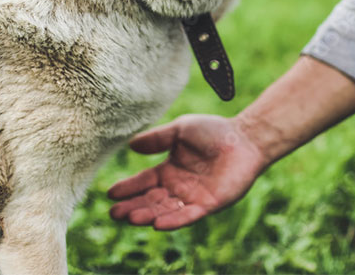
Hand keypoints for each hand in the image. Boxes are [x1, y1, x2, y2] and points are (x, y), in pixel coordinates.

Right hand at [108, 114, 266, 229]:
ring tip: (131, 217)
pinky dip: (173, 221)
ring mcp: (193, 198)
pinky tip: (158, 224)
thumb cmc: (214, 131)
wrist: (245, 138)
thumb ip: (158, 138)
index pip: (144, 182)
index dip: (128, 188)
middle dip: (133, 207)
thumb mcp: (181, 130)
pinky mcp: (210, 204)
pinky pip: (188, 216)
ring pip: (166, 211)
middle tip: (115, 213)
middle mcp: (178, 187)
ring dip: (148, 215)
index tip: (110, 194)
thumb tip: (131, 145)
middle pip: (151, 201)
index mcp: (169, 170)